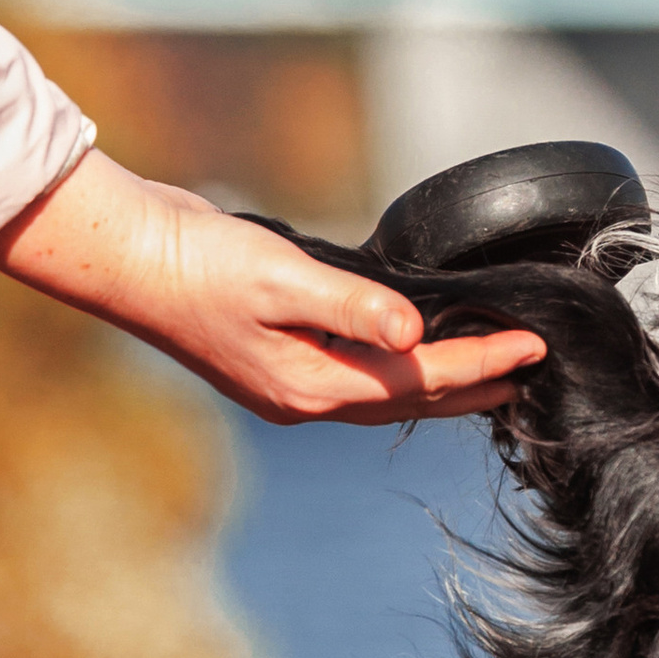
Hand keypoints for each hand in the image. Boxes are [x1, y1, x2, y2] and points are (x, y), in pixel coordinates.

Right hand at [0, 150, 545, 426]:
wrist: (124, 255)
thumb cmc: (195, 263)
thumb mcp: (282, 278)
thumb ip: (354, 306)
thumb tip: (414, 332)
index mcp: (310, 386)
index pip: (419, 380)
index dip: (482, 364)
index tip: (533, 348)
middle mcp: (302, 394)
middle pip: (408, 402)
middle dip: (471, 389)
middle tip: (528, 375)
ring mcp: (285, 378)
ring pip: (382, 391)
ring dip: (436, 380)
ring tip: (485, 367)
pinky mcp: (273, 351)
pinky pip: (355, 369)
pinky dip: (394, 360)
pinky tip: (407, 340)